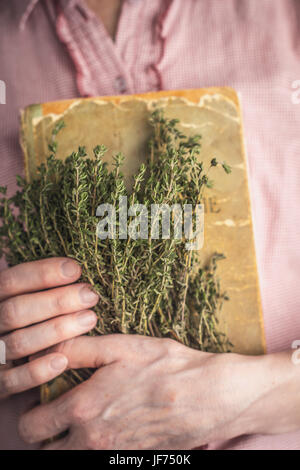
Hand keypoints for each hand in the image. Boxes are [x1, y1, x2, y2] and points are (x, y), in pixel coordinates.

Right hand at [0, 258, 98, 399]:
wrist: (4, 373)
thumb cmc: (18, 330)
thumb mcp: (18, 303)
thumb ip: (21, 285)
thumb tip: (10, 253)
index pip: (10, 281)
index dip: (42, 273)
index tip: (75, 269)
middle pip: (15, 310)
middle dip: (56, 301)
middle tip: (90, 295)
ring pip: (19, 343)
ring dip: (56, 330)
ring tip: (90, 319)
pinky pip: (13, 381)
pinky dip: (37, 370)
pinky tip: (63, 360)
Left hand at [19, 335, 299, 449]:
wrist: (210, 395)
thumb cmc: (167, 366)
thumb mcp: (122, 346)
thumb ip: (80, 348)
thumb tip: (51, 348)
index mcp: (84, 409)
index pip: (33, 427)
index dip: (31, 412)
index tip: (42, 399)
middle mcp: (93, 439)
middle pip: (46, 451)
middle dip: (45, 433)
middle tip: (59, 409)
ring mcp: (113, 454)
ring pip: (71, 458)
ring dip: (69, 441)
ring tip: (86, 415)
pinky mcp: (131, 459)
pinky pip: (100, 458)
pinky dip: (96, 445)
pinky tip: (113, 421)